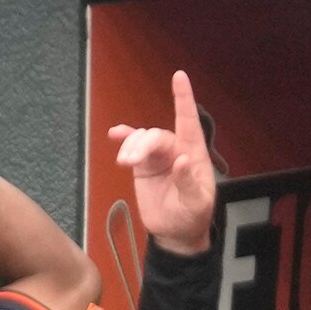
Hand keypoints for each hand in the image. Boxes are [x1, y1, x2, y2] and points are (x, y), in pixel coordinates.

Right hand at [108, 70, 217, 255]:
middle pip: (157, 135)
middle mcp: (176, 149)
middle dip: (143, 144)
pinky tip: (114, 135)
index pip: (189, 122)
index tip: (179, 77)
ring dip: (131, 147)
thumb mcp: (196, 203)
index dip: (184, 99)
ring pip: (142, 139)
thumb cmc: (193, 217)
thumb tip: (182, 160)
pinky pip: (132, 147)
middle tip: (130, 161)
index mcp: (194, 154)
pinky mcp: (143, 166)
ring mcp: (158, 156)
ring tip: (124, 162)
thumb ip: (188, 182)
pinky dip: (124, 140)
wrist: (176, 232)